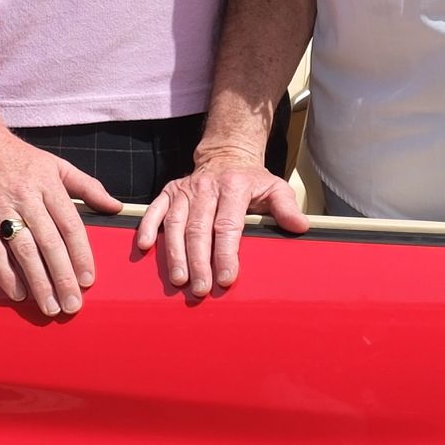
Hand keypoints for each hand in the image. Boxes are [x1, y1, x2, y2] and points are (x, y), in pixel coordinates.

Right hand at [0, 124, 121, 315]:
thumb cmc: (17, 156)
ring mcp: (0, 206)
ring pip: (23, 249)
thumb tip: (116, 206)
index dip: (81, 254)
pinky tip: (17, 292)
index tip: (89, 280)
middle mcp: (26, 197)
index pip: (70, 226)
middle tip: (72, 305)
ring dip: (38, 281)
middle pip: (49, 242)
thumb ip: (88, 187)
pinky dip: (4, 273)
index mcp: (49, 185)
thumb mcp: (57, 164)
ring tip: (49, 306)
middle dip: (63, 276)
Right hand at [135, 149, 306, 298]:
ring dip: (174, 254)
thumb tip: (300, 227)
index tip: (227, 278)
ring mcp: (184, 189)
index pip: (227, 225)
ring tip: (178, 280)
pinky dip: (147, 227)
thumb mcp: (275, 187)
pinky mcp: (168, 191)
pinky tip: (145, 247)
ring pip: (175, 224)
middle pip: (198, 229)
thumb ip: (286, 207)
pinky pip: (154, 210)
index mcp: (233, 187)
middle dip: (199, 262)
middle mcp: (205, 187)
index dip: (226, 253)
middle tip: (200, 289)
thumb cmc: (252, 180)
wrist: (227, 155)